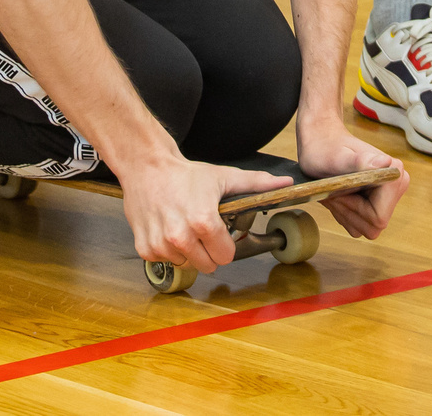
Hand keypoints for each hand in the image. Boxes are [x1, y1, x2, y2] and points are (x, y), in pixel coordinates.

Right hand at [119, 158, 288, 272]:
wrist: (146, 167)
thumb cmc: (185, 174)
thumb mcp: (224, 177)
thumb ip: (257, 184)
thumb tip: (285, 184)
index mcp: (204, 222)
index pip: (226, 257)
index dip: (226, 244)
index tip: (219, 230)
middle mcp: (180, 236)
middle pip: (208, 265)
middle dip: (208, 250)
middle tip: (201, 228)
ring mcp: (161, 244)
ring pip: (186, 264)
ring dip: (187, 251)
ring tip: (182, 226)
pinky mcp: (146, 249)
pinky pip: (166, 261)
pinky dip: (168, 250)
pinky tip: (167, 228)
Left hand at [295, 120, 407, 240]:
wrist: (322, 142)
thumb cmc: (325, 148)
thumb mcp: (336, 157)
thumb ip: (359, 162)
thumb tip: (386, 162)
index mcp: (394, 173)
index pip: (378, 217)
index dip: (354, 210)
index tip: (339, 191)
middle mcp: (397, 184)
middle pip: (374, 225)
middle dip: (349, 212)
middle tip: (333, 192)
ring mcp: (389, 196)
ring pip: (368, 227)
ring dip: (346, 213)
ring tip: (335, 192)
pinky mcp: (379, 203)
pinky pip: (363, 225)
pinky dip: (347, 214)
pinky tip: (340, 196)